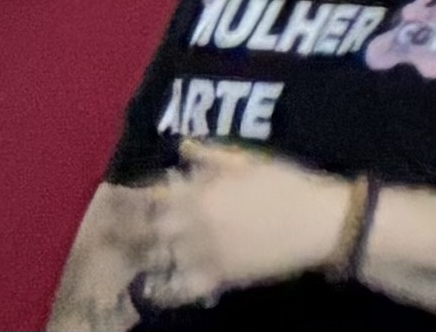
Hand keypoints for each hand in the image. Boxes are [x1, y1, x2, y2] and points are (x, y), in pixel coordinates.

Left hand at [116, 146, 357, 307]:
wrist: (318, 222)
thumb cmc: (286, 183)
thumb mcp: (249, 160)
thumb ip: (211, 154)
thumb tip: (181, 145)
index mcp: (198, 193)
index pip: (152, 195)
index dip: (132, 196)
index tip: (118, 197)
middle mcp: (191, 225)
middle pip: (147, 230)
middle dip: (130, 229)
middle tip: (117, 231)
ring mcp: (201, 254)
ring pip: (159, 260)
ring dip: (144, 257)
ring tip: (133, 257)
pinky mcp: (216, 278)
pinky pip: (179, 290)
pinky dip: (165, 290)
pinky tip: (157, 288)